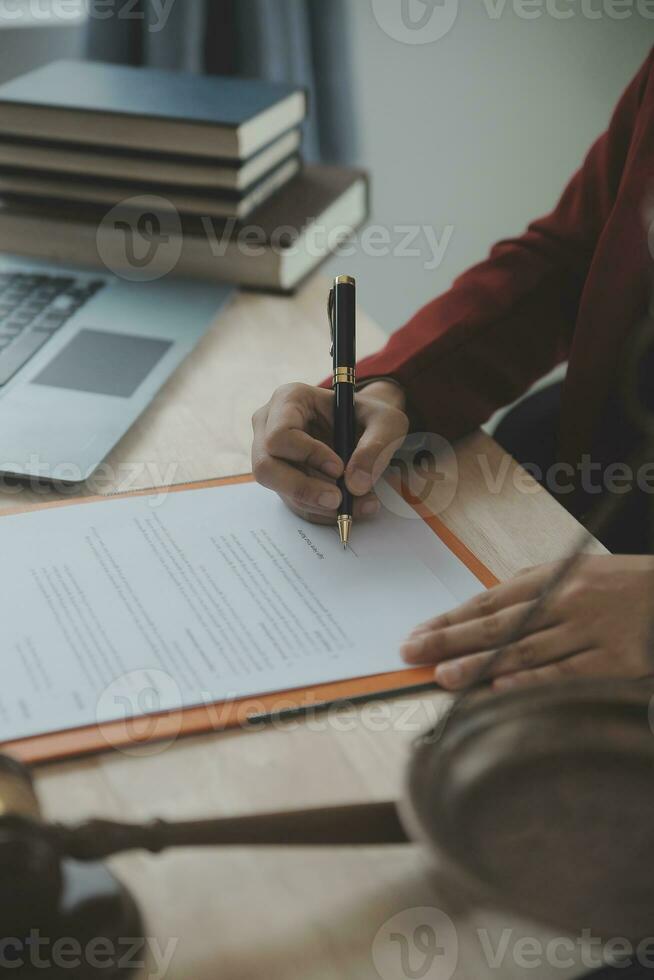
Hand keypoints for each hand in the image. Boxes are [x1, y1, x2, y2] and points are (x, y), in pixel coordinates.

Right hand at [252, 380, 408, 523]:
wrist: (367, 428)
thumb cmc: (371, 417)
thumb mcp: (387, 423)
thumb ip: (376, 448)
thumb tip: (355, 485)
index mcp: (289, 400)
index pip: (280, 435)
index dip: (308, 455)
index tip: (339, 468)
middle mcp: (270, 426)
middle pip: (266, 468)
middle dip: (303, 489)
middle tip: (338, 500)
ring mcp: (272, 455)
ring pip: (281, 491)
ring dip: (318, 505)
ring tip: (357, 505)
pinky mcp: (283, 480)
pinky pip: (295, 503)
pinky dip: (322, 511)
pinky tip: (350, 507)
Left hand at [401, 555, 653, 690]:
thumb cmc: (618, 584)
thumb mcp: (573, 574)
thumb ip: (530, 591)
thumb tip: (479, 614)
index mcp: (551, 578)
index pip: (488, 601)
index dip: (450, 619)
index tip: (417, 633)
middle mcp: (565, 601)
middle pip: (498, 624)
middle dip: (450, 640)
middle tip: (413, 652)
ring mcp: (589, 631)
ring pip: (525, 650)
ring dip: (480, 665)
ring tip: (444, 676)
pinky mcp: (615, 660)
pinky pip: (566, 673)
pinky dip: (532, 682)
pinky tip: (500, 689)